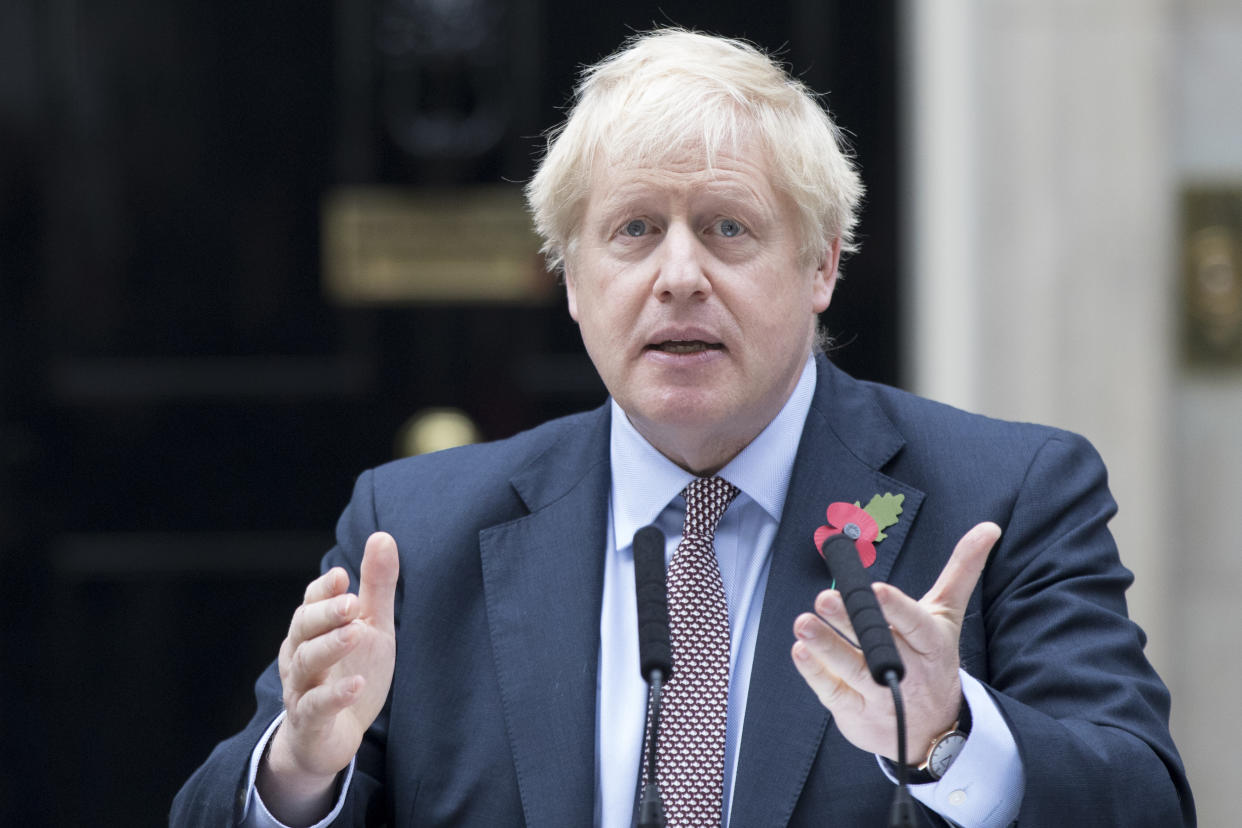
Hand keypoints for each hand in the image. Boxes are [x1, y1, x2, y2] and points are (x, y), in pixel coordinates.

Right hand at [257, 532, 399, 822]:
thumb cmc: (351, 673)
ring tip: (355, 632)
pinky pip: (316, 707)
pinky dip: (335, 696)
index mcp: (312, 631)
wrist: (332, 738)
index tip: (342, 575)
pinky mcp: (311, 722)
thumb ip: (376, 587)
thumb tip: (383, 535)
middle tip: (352, 602)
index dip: (323, 590)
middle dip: (325, 613)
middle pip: (303, 628)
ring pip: (305, 664)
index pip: (310, 603)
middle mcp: (300, 656)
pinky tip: (356, 684)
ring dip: (329, 647)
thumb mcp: (371, 627)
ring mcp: (301, 689)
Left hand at [791, 522, 999, 761]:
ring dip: (825, 645)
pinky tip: (800, 651)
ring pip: (852, 669)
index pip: (915, 623)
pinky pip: (834, 692)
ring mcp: (881, 695)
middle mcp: (908, 670)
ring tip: (804, 623)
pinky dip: (815, 672)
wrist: (932, 730)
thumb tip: (989, 527)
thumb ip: (962, 571)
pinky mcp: (856, 713)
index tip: (877, 589)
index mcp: (931, 642)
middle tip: (824, 598)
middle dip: (851, 622)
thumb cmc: (933, 658)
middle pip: (878, 644)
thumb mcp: (948, 615)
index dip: (896, 608)